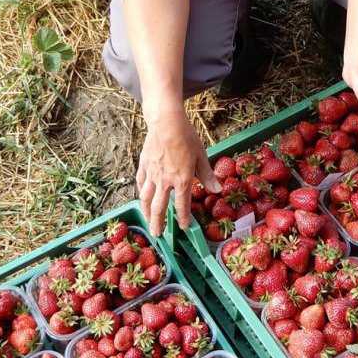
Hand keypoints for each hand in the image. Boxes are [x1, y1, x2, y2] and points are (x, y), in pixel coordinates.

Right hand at [136, 108, 220, 235]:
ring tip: (148, 221)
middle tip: (157, 235)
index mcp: (181, 180)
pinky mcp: (144, 165)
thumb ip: (206, 175)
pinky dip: (141, 193)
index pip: (181, 205)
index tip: (183, 227)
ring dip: (147, 213)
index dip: (183, 218)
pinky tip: (142, 197)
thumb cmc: (186, 137)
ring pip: (146, 199)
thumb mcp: (201, 156)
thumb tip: (217, 189)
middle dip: (158, 223)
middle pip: (159, 208)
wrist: (166, 122)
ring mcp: (152, 174)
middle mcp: (165, 181)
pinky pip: (140, 183)